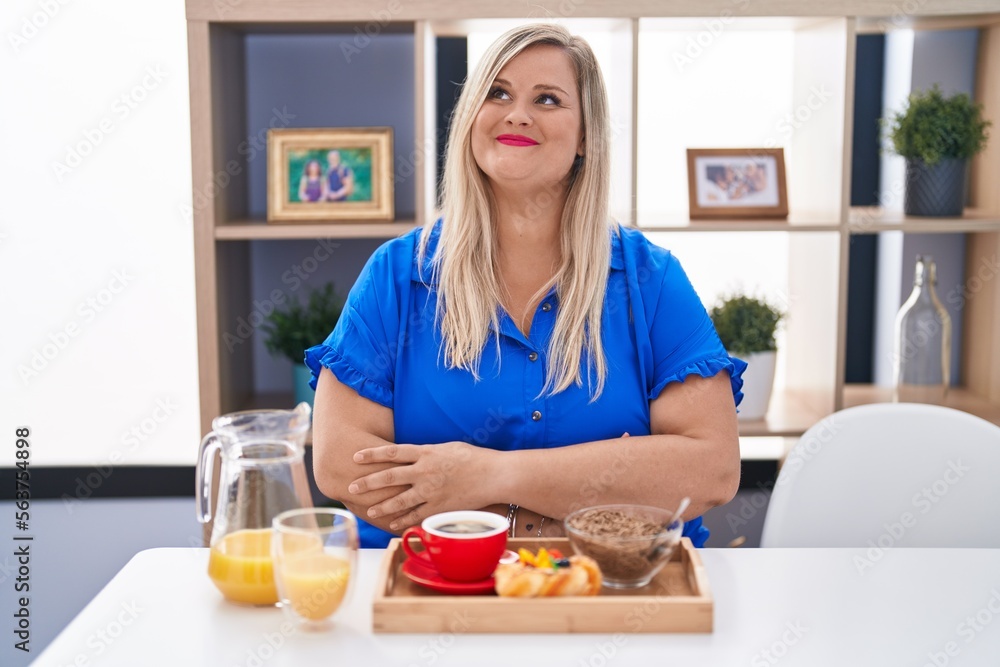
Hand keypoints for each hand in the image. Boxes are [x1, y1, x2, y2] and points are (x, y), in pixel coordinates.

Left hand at [348, 442, 495, 531]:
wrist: (494, 475)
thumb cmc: (473, 458)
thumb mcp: (446, 447)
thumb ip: (426, 453)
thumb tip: (411, 456)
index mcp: (426, 452)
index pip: (392, 452)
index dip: (372, 454)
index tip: (355, 457)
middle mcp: (424, 472)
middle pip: (388, 477)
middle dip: (367, 483)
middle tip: (351, 487)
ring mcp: (430, 491)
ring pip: (399, 501)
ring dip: (382, 506)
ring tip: (369, 510)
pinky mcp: (439, 507)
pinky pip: (416, 515)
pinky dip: (403, 520)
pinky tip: (393, 523)